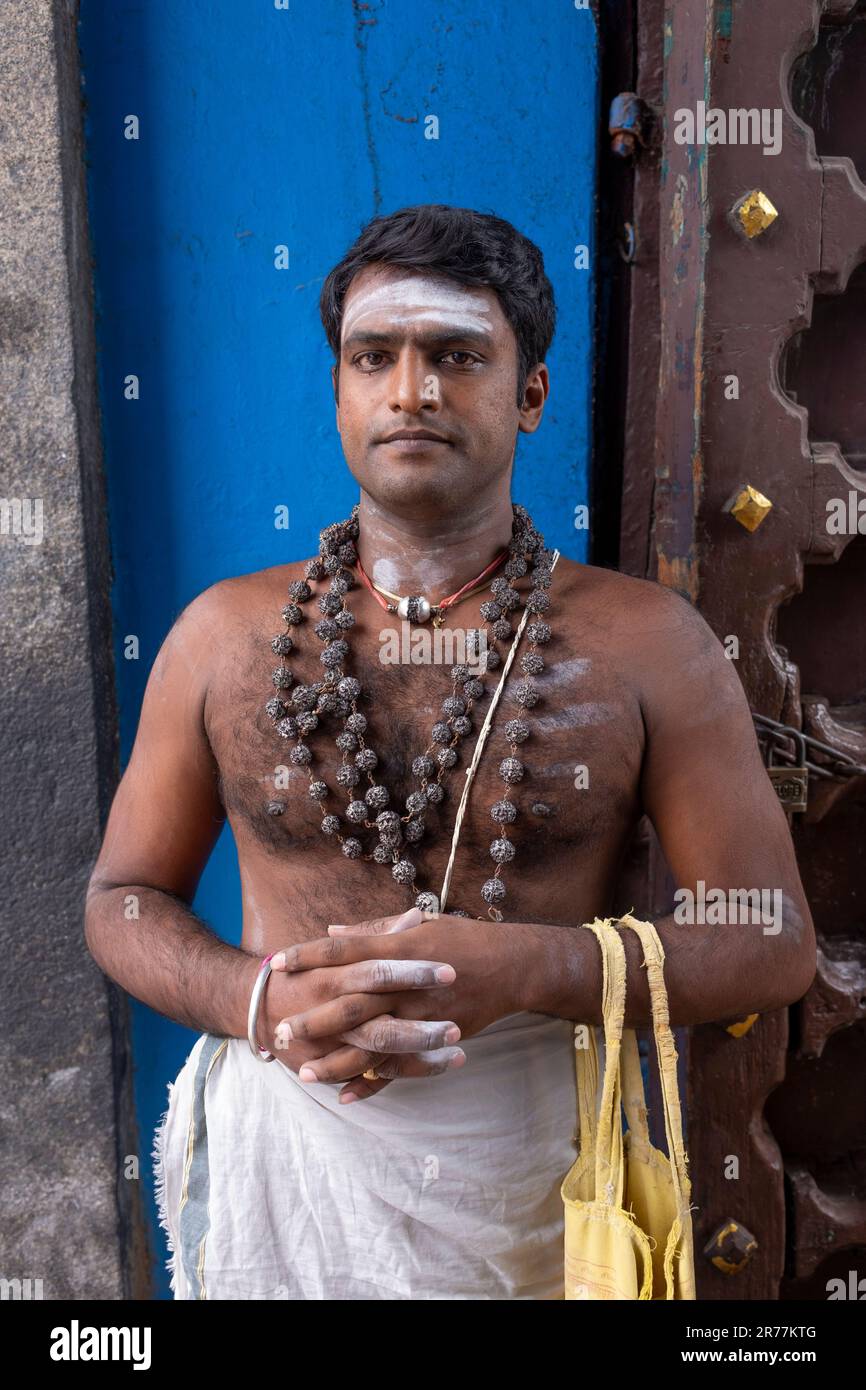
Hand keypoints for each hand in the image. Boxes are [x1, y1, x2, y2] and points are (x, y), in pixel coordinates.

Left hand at [274, 905, 534, 1100]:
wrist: (512, 967)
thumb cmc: (463, 940)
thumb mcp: (418, 925)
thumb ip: (373, 931)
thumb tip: (332, 931)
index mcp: (398, 948)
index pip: (344, 950)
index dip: (309, 955)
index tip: (277, 963)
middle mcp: (405, 982)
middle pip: (351, 1002)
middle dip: (314, 1018)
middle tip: (280, 1031)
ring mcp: (421, 1013)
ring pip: (371, 1042)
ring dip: (337, 1060)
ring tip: (304, 1073)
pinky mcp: (435, 1037)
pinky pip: (400, 1066)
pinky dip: (374, 1083)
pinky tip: (348, 1095)